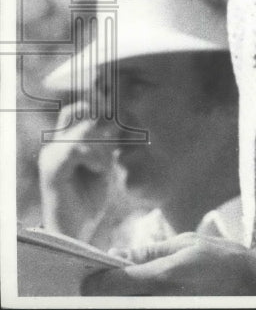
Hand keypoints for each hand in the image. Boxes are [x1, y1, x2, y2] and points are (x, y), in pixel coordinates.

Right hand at [38, 101, 118, 241]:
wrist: (75, 231)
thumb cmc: (90, 198)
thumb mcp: (104, 161)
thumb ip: (108, 139)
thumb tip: (121, 115)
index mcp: (65, 140)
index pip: (81, 107)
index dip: (101, 107)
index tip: (121, 124)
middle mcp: (55, 143)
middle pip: (84, 112)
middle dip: (107, 125)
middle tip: (117, 146)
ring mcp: (51, 155)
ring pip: (84, 129)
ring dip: (104, 145)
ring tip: (107, 164)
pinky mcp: (51, 169)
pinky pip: (77, 148)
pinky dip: (96, 157)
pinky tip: (102, 171)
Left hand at [80, 233, 255, 295]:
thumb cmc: (227, 263)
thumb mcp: (189, 244)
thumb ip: (148, 253)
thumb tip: (115, 256)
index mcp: (160, 279)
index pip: (105, 286)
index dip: (94, 278)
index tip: (92, 273)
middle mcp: (158, 303)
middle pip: (111, 303)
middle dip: (107, 290)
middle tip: (110, 281)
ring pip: (127, 308)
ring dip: (125, 298)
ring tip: (138, 287)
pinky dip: (141, 302)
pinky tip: (152, 294)